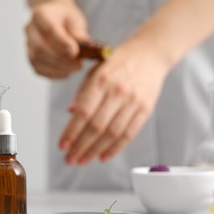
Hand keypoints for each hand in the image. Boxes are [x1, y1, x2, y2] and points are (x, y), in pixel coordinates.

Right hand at [25, 0, 89, 77]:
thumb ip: (78, 30)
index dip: (62, 43)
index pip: (49, 29)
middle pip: (41, 48)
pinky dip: (54, 74)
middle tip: (78, 64)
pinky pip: (39, 69)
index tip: (75, 52)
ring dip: (59, 68)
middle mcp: (31, 30)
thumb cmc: (66, 19)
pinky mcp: (31, 58)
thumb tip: (84, 42)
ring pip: (38, 60)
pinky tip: (67, 71)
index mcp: (41, 15)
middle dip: (61, 59)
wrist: (56, 20)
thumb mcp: (76, 19)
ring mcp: (29, 45)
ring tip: (75, 67)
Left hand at [59, 37, 168, 164]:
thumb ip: (83, 92)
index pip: (83, 112)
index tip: (62, 146)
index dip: (71, 132)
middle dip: (80, 146)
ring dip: (95, 150)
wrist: (151, 54)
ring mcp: (133, 101)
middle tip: (70, 159)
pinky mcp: (145, 109)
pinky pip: (129, 133)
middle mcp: (117, 91)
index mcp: (101, 80)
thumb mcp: (96, 70)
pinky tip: (103, 156)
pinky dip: (116, 148)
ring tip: (83, 160)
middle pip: (96, 126)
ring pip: (112, 133)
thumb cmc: (119, 62)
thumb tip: (71, 113)